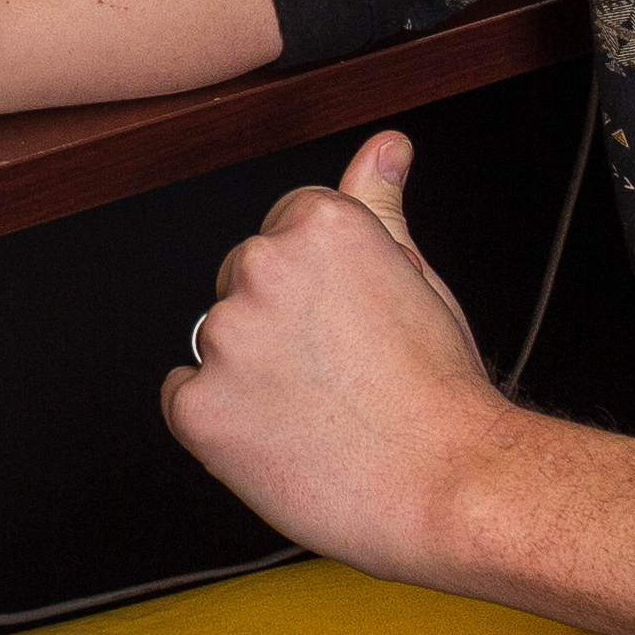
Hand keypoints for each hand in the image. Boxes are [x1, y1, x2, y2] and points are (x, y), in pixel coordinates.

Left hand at [161, 130, 537, 588]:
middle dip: (278, 326)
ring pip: (216, 344)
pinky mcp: (198, 405)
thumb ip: (379, 202)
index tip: (346, 327)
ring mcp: (224, 337)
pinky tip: (279, 437)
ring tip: (319, 413)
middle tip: (339, 375)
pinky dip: (220, 423)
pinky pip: (184, 400)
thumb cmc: (439, 393)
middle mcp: (262, 266)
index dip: (318, 291)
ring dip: (250, 376)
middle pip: (241, 285)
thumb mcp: (418, 278)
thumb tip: (384, 147)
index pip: (281, 234)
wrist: (449, 486)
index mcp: (316, 225)